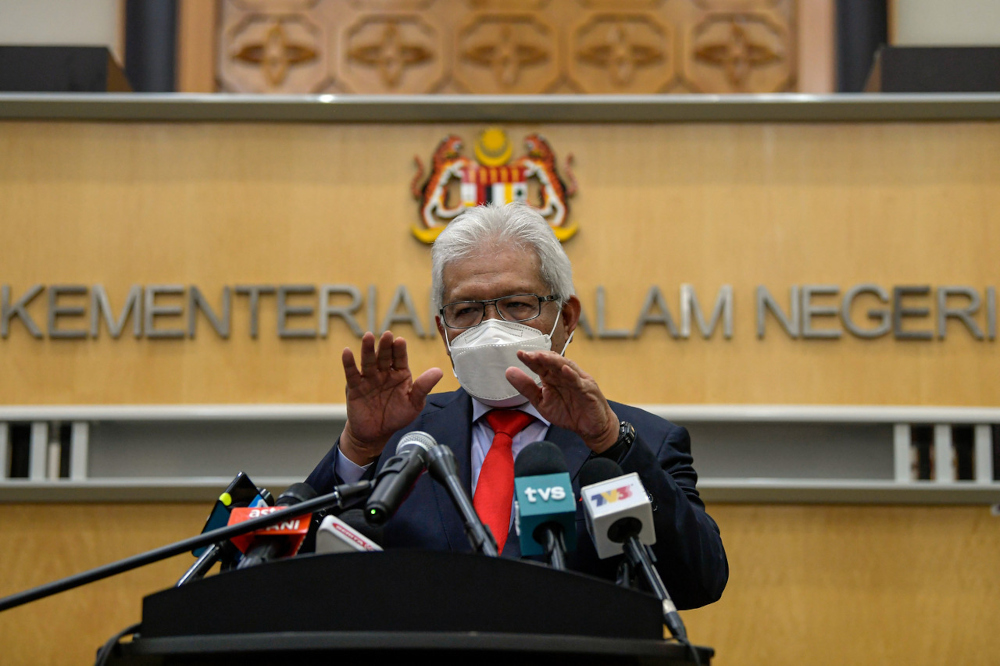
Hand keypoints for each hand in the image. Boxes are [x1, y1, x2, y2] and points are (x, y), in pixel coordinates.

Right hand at [340, 331, 442, 465]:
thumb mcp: (414, 403)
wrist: (376, 434)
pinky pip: (352, 374)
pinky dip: (349, 363)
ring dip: (367, 349)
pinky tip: (347, 352)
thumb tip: (439, 371)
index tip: (400, 341)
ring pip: (368, 362)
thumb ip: (424, 387)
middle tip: (387, 335)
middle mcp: (384, 373)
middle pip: (384, 356)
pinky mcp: (355, 387)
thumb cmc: (397, 416)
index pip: (400, 358)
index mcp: (400, 374)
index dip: (400, 350)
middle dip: (385, 346)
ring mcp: (369, 379)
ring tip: (368, 337)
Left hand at [506, 351, 618, 453]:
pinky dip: (572, 375)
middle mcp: (565, 375)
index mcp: (553, 377)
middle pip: (552, 362)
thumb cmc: (568, 412)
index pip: (541, 365)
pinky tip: (564, 370)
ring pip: (566, 367)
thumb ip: (526, 388)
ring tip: (541, 356)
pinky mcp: (588, 389)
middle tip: (527, 354)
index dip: (530, 359)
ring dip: (553, 361)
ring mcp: (578, 380)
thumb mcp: (541, 402)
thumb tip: (509, 372)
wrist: (591, 428)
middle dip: (540, 357)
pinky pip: (579, 381)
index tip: (519, 354)